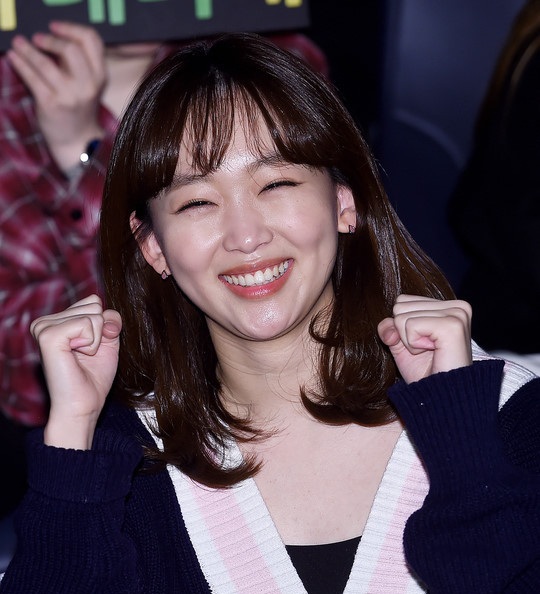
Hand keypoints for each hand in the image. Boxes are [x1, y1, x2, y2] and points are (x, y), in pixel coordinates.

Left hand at [6, 21, 105, 172]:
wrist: (77, 140)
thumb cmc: (80, 107)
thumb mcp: (89, 84)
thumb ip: (79, 62)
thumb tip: (54, 38)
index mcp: (100, 76)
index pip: (92, 41)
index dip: (71, 28)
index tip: (54, 26)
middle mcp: (88, 86)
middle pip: (71, 50)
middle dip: (50, 40)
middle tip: (37, 38)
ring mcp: (70, 97)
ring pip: (46, 64)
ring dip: (28, 50)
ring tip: (18, 44)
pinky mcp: (52, 105)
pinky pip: (33, 79)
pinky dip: (20, 64)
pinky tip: (13, 57)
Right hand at [30, 295, 121, 448]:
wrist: (84, 405)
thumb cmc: (93, 377)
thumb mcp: (108, 342)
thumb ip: (110, 321)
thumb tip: (106, 315)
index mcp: (57, 321)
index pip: (94, 301)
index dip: (104, 325)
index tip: (92, 348)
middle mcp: (46, 321)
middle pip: (94, 304)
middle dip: (100, 332)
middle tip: (86, 355)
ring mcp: (44, 328)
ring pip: (93, 315)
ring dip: (95, 340)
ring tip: (80, 357)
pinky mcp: (48, 337)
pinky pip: (86, 323)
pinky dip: (91, 343)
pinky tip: (76, 357)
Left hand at [378, 294, 471, 383]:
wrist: (442, 399)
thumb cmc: (426, 373)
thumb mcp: (401, 345)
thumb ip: (390, 327)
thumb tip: (388, 324)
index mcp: (449, 306)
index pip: (402, 301)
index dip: (401, 327)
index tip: (421, 346)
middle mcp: (457, 306)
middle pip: (400, 305)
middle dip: (404, 334)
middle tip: (426, 351)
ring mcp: (457, 314)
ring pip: (402, 315)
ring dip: (409, 341)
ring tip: (431, 352)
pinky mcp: (453, 325)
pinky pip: (410, 325)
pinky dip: (413, 344)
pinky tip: (433, 352)